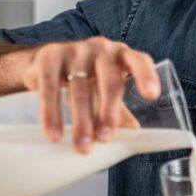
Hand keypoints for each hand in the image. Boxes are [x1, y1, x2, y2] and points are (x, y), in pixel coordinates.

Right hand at [20, 37, 159, 152]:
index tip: (152, 95)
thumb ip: (119, 109)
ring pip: (80, 88)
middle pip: (109, 80)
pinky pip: (50, 88)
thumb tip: (133, 132)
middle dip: (109, 110)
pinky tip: (54, 134)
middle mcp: (101, 49)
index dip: (146, 76)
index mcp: (122, 56)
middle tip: (106, 138)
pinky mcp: (49, 57)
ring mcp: (75, 50)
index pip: (139, 61)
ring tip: (82, 146)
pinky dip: (51, 113)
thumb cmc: (85, 77)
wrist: (43, 62)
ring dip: (81, 120)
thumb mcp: (104, 89)